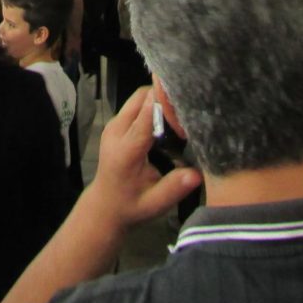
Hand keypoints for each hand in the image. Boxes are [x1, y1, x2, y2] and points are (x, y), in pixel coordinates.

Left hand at [83, 88, 201, 231]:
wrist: (104, 205)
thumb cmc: (130, 206)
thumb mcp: (154, 204)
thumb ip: (174, 188)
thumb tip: (197, 175)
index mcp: (125, 150)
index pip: (145, 116)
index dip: (167, 105)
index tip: (189, 106)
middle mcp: (116, 131)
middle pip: (142, 97)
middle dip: (166, 98)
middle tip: (187, 112)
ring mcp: (114, 124)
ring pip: (140, 96)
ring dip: (160, 100)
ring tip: (179, 117)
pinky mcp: (116, 123)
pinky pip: (137, 103)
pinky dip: (153, 105)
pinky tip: (167, 121)